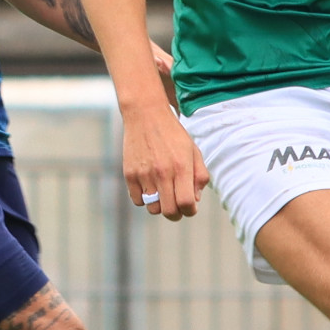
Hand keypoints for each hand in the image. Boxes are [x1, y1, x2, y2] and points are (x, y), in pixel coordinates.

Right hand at [119, 94, 207, 220]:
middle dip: (176, 214)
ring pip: (153, 209)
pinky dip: (145, 198)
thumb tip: (194, 200)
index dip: (190, 211)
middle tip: (177, 206)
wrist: (146, 115)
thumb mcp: (193, 151)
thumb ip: (200, 176)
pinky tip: (149, 185)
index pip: (187, 203)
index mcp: (181, 166)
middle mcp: (162, 172)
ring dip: (160, 206)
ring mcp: (144, 174)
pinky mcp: (129, 174)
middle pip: (169, 211)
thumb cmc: (173, 135)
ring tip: (163, 193)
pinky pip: (138, 200)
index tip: (190, 207)